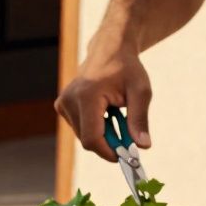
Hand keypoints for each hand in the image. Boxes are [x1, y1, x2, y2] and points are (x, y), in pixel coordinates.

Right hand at [54, 39, 152, 161]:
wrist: (109, 50)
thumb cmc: (127, 69)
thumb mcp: (140, 92)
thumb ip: (140, 120)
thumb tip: (143, 147)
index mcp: (86, 96)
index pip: (91, 138)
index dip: (108, 152)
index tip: (126, 155)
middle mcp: (69, 100)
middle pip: (87, 139)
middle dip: (109, 143)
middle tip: (129, 133)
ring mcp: (63, 103)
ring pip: (83, 136)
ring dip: (103, 134)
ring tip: (117, 115)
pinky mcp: (62, 105)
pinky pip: (79, 127)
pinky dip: (95, 127)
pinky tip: (106, 111)